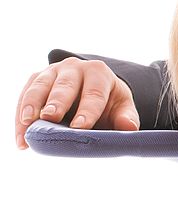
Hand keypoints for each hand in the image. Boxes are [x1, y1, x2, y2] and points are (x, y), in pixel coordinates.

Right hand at [15, 57, 139, 148]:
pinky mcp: (36, 79)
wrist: (93, 93)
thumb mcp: (122, 108)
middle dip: (56, 101)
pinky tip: (21, 138)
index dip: (87, 111)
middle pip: (64, 85)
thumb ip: (127, 118)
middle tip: (50, 117)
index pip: (94, 93)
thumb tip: (129, 128)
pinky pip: (24, 95)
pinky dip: (20, 116)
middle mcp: (74, 67)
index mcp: (99, 73)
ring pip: (39, 86)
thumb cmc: (109, 102)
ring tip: (27, 124)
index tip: (80, 128)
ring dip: (31, 106)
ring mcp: (52, 71)